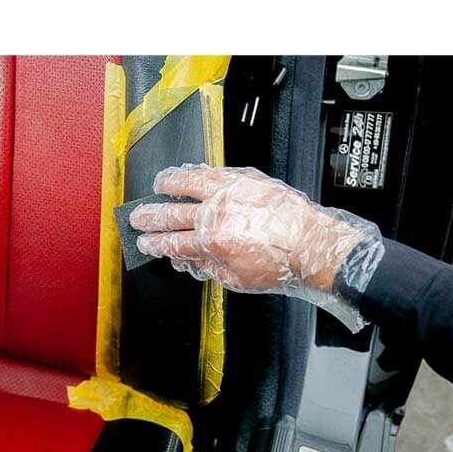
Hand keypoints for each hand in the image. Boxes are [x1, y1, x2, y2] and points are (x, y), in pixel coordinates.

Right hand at [130, 164, 365, 295]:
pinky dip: (197, 172)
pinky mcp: (248, 179)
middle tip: (138, 217)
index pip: (173, 243)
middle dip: (150, 217)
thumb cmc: (282, 265)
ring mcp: (232, 192)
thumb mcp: (238, 280)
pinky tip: (190, 173)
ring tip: (157, 185)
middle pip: (173, 213)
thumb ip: (209, 268)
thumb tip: (190, 260)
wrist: (314, 245)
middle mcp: (219, 214)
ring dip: (169, 183)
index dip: (154, 244)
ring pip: (190, 182)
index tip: (145, 242)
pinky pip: (215, 171)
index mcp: (214, 242)